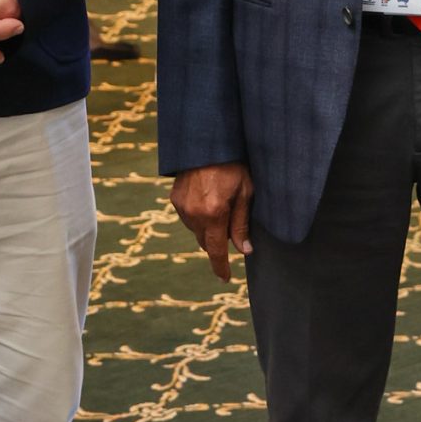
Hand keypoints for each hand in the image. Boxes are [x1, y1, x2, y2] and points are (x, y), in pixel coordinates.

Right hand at [173, 163, 253, 280]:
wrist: (206, 143)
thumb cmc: (233, 165)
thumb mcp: (245, 192)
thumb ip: (242, 224)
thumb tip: (245, 250)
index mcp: (214, 214)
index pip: (217, 250)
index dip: (221, 267)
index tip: (225, 278)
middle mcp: (194, 214)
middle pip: (206, 243)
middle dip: (217, 245)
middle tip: (231, 234)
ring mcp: (182, 207)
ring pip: (196, 231)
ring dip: (208, 230)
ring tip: (221, 208)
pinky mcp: (175, 199)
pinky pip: (188, 218)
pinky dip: (199, 218)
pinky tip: (209, 202)